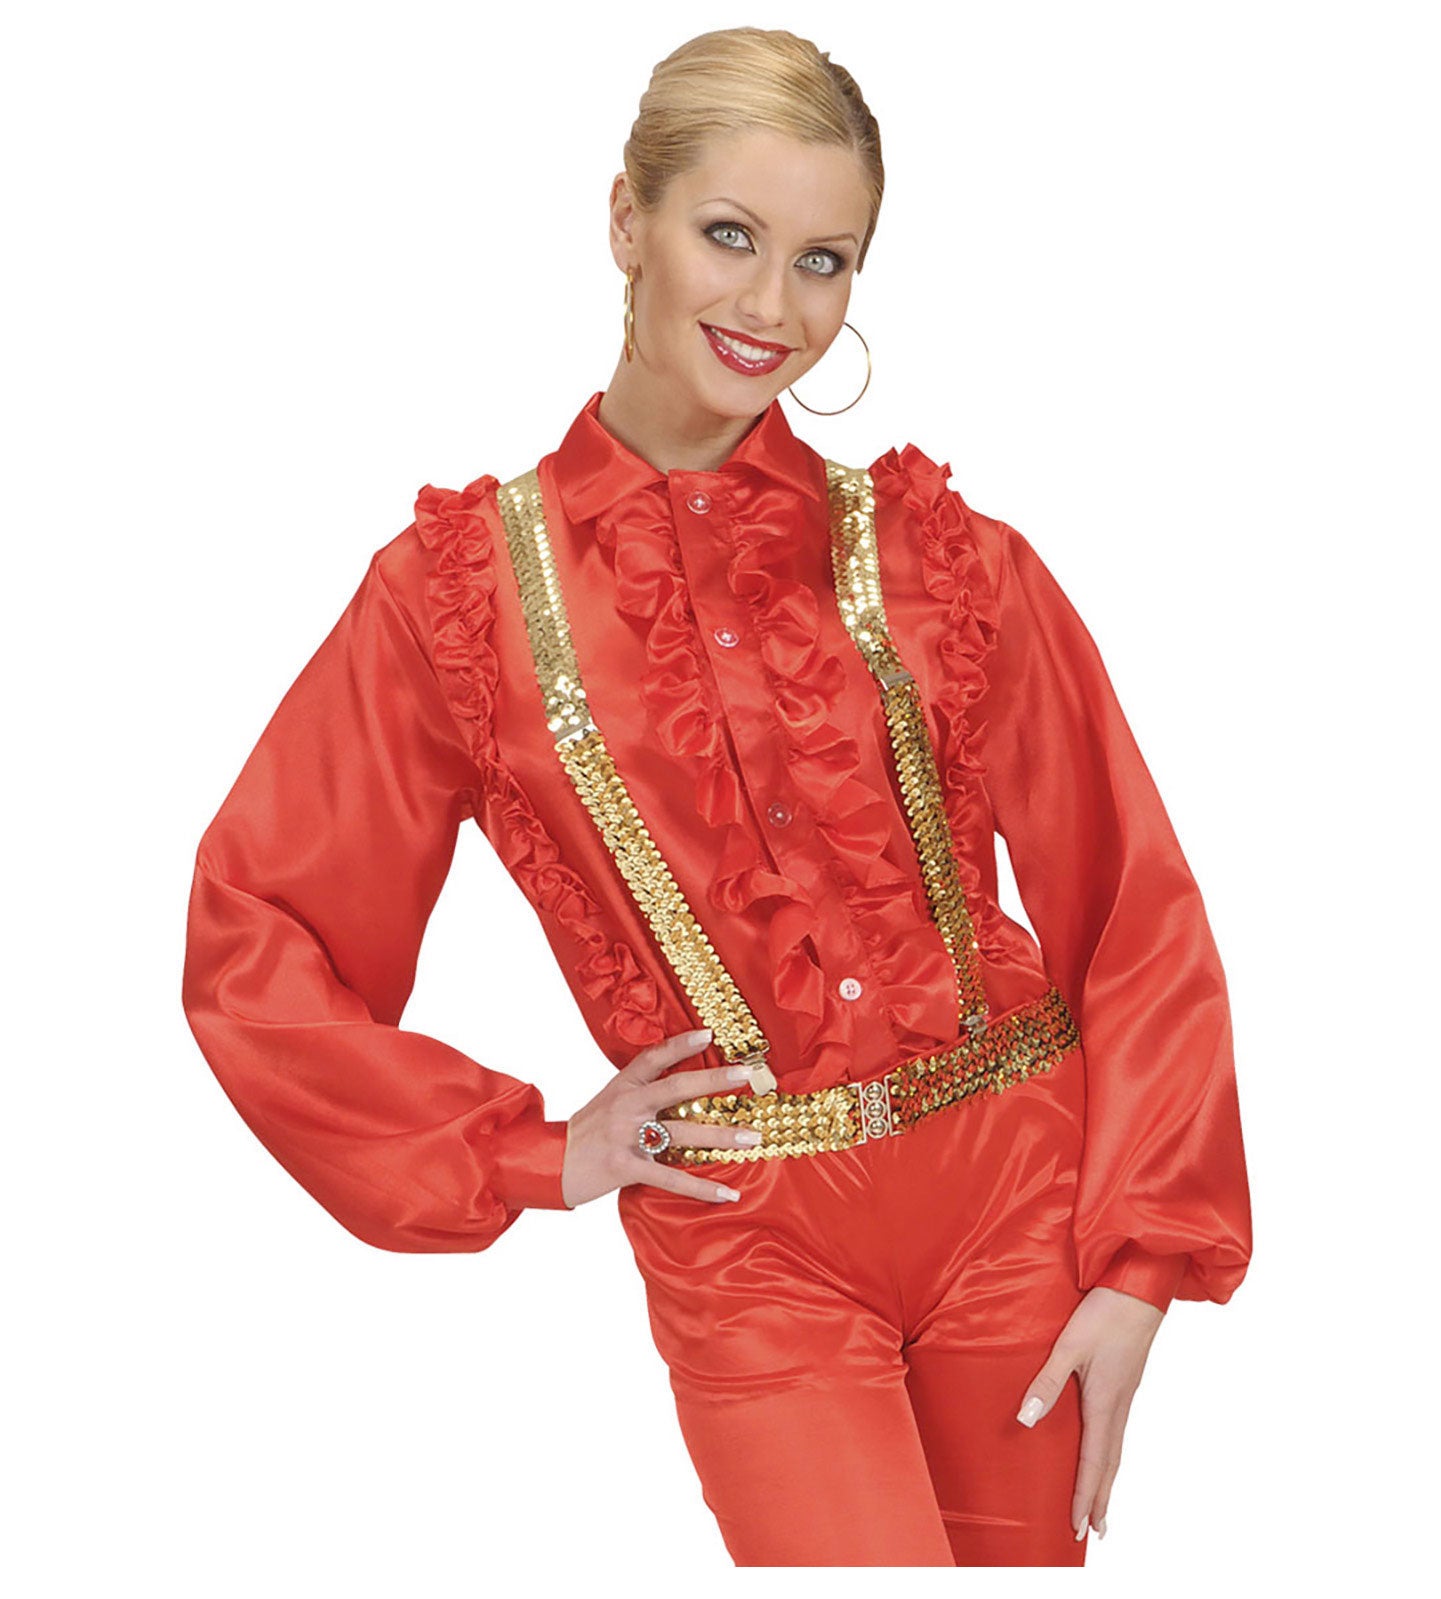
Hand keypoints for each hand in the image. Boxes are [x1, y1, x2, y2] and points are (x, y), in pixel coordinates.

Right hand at [560, 1028, 762, 1207]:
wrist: (550, 1163)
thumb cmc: (587, 1132)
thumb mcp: (609, 1101)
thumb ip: (641, 1092)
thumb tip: (684, 1087)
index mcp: (623, 1085)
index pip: (654, 1057)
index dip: (681, 1044)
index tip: (709, 1034)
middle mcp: (627, 1105)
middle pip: (677, 1087)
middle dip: (715, 1081)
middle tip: (748, 1076)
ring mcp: (626, 1136)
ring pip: (683, 1132)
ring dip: (721, 1136)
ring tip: (752, 1137)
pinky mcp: (626, 1167)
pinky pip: (671, 1177)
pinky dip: (701, 1188)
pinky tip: (727, 1193)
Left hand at [1014, 1285, 1165, 1542]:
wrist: (1140, 1286)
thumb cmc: (1105, 1314)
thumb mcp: (1070, 1346)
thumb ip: (1046, 1382)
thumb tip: (1026, 1422)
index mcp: (1105, 1402)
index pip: (1094, 1462)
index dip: (1084, 1495)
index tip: (1078, 1527)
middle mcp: (1119, 1405)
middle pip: (1109, 1464)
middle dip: (1099, 1499)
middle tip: (1093, 1532)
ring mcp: (1125, 1394)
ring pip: (1116, 1448)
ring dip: (1107, 1480)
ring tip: (1100, 1505)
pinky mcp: (1126, 1381)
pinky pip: (1118, 1430)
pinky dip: (1111, 1454)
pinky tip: (1106, 1451)